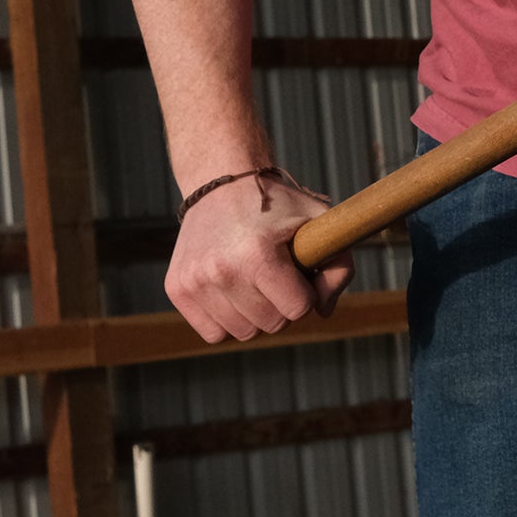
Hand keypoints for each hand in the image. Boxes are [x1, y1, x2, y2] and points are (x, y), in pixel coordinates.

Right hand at [165, 173, 354, 342]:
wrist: (223, 183)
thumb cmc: (278, 205)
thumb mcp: (318, 222)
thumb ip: (338, 267)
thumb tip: (323, 312)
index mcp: (258, 255)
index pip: (298, 309)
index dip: (306, 293)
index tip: (300, 273)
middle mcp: (221, 271)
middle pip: (272, 325)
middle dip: (283, 304)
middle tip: (277, 275)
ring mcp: (195, 281)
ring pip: (244, 333)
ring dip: (256, 314)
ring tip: (255, 280)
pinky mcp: (177, 288)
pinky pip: (214, 333)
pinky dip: (228, 319)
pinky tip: (233, 290)